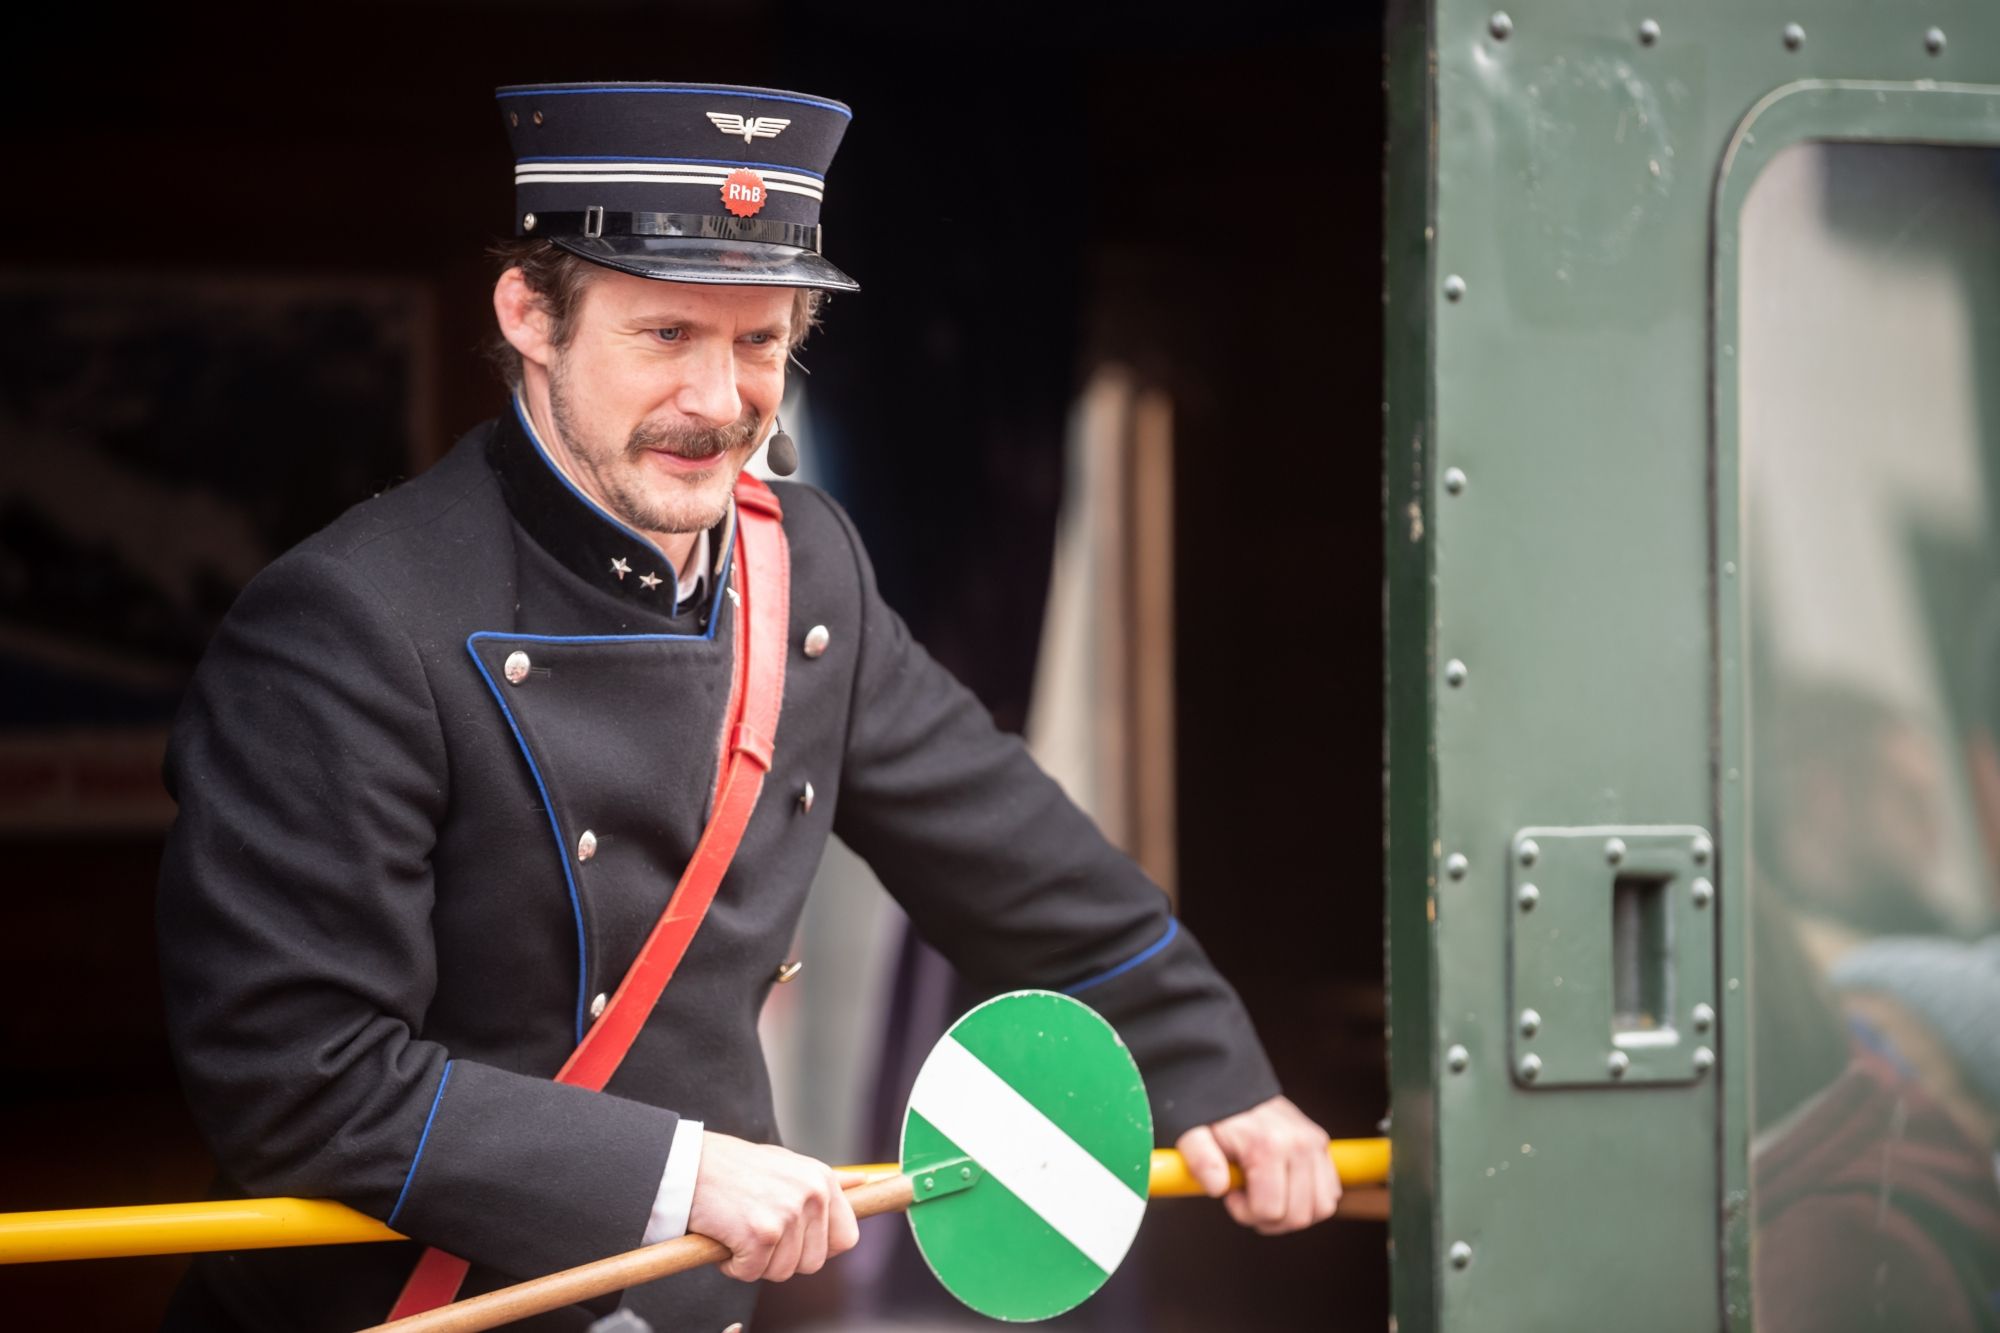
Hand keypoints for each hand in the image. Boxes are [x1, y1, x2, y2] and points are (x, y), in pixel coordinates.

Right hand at [686, 1130, 862, 1281]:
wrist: (688, 1163)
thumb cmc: (735, 1168)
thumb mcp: (787, 1165)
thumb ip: (825, 1182)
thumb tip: (864, 1182)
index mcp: (822, 1180)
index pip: (847, 1238)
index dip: (818, 1248)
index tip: (793, 1240)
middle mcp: (812, 1194)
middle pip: (813, 1262)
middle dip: (783, 1257)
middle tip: (757, 1232)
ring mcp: (787, 1214)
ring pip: (783, 1272)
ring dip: (756, 1261)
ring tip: (739, 1229)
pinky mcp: (760, 1234)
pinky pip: (751, 1273)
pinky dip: (733, 1265)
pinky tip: (725, 1237)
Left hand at [1175, 1095, 1339, 1233]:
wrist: (1232, 1083)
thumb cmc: (1212, 1115)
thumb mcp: (1194, 1134)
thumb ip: (1201, 1160)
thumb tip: (1217, 1187)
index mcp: (1268, 1145)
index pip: (1270, 1210)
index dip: (1245, 1213)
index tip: (1230, 1194)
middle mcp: (1300, 1145)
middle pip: (1297, 1216)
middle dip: (1267, 1219)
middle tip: (1246, 1196)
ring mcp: (1315, 1144)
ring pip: (1319, 1209)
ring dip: (1292, 1213)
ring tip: (1266, 1194)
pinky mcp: (1322, 1145)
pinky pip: (1330, 1193)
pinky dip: (1310, 1202)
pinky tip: (1284, 1189)